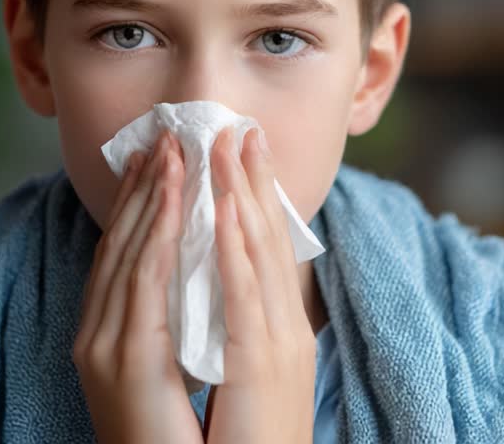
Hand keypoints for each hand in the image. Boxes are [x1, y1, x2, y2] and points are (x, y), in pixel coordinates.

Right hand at [73, 131, 202, 443]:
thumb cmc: (182, 438)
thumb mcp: (172, 368)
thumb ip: (172, 322)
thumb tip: (194, 275)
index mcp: (108, 336)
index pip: (122, 256)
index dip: (138, 204)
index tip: (159, 158)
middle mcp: (96, 336)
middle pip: (119, 245)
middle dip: (143, 188)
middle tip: (166, 136)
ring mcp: (103, 347)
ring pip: (128, 254)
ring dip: (150, 199)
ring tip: (171, 152)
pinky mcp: (123, 360)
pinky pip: (142, 284)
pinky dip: (156, 237)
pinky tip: (172, 202)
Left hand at [204, 127, 315, 443]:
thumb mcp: (245, 378)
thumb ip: (237, 332)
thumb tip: (217, 291)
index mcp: (279, 332)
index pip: (265, 250)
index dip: (254, 198)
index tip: (240, 150)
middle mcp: (286, 329)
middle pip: (269, 238)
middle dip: (251, 179)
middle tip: (238, 126)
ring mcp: (279, 342)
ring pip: (260, 251)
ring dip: (245, 192)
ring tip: (231, 142)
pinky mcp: (264, 361)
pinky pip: (247, 291)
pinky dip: (238, 243)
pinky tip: (230, 204)